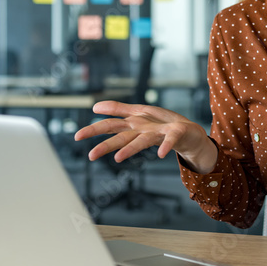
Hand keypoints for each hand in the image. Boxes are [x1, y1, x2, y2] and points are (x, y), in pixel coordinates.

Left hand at [74, 101, 215, 170]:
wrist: (190, 132)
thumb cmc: (162, 123)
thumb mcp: (138, 117)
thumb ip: (118, 111)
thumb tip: (95, 107)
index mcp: (134, 123)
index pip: (110, 125)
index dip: (94, 129)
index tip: (77, 136)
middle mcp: (144, 126)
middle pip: (122, 135)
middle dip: (106, 144)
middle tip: (91, 155)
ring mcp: (160, 129)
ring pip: (143, 139)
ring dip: (131, 148)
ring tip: (119, 158)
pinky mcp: (176, 132)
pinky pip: (170, 140)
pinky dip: (165, 146)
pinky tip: (160, 155)